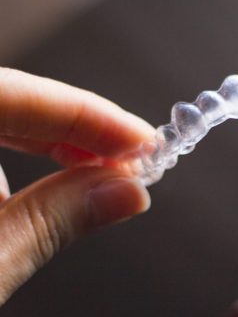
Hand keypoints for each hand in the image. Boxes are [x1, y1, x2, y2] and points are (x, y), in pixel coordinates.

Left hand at [0, 67, 154, 305]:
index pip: (17, 96)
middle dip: (80, 131)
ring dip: (56, 148)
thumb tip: (130, 192)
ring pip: (2, 119)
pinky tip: (56, 183)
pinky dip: (25, 160)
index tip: (145, 143)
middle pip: (12, 101)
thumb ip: (55, 219)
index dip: (90, 116)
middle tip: (133, 159)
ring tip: (102, 176)